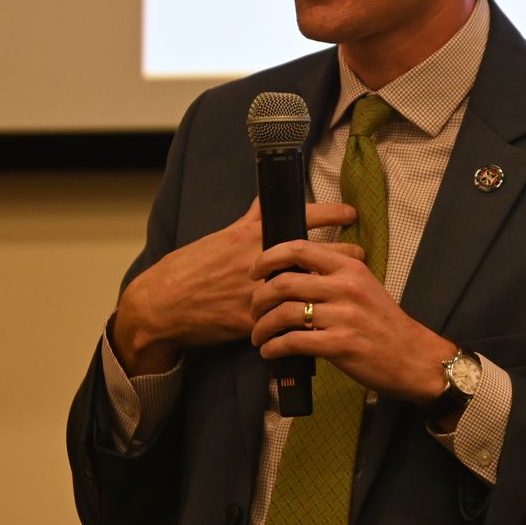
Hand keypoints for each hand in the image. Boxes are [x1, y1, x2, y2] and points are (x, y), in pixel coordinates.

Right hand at [114, 200, 358, 375]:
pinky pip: (285, 318)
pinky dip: (304, 317)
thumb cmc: (188, 268)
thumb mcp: (219, 236)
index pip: (299, 219)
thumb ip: (247, 222)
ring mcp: (257, 291)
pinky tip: (322, 319)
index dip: (330, 216)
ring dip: (332, 286)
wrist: (163, 303)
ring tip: (353, 286)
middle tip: (362, 254)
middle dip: (342, 255)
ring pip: (306, 286)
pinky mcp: (252, 319)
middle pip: (314, 255)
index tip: (352, 215)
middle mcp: (258, 261)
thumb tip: (264, 205)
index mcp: (250, 237)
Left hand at [250, 240, 455, 404]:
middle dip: (258, 298)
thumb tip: (290, 273)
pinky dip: (274, 347)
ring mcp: (343, 316)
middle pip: (283, 282)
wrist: (413, 357)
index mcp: (349, 267)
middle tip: (252, 309)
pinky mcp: (340, 345)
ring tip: (258, 336)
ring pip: (284, 313)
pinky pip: (293, 342)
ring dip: (262, 326)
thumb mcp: (364, 287)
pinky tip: (270, 352)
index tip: (254, 271)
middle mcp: (345, 287)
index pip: (298, 248)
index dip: (268, 257)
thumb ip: (333, 276)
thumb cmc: (384, 323)